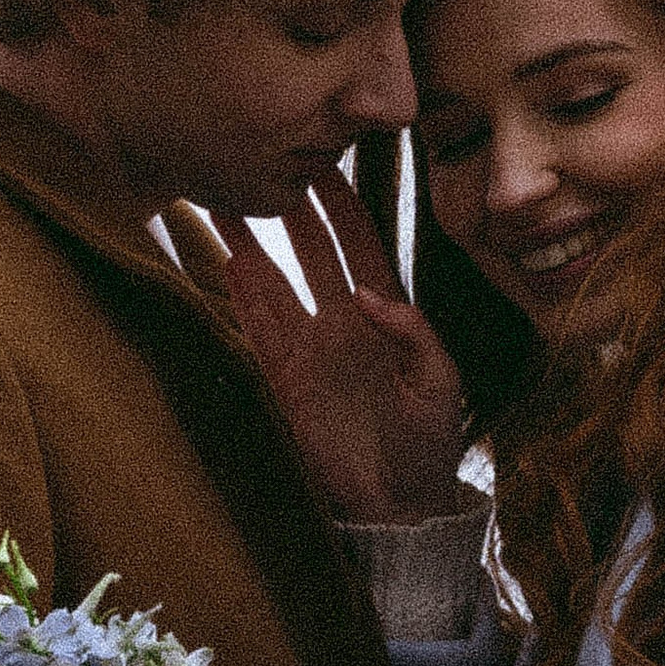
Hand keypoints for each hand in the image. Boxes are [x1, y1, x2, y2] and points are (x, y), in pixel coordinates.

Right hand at [206, 170, 471, 523]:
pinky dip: (241, 294)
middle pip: (312, 250)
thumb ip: (414, 333)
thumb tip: (368, 293)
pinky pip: (258, 328)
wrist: (396, 503)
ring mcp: (310, 347)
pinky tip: (226, 258)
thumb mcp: (439, 383)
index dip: (343, 203)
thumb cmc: (429, 442)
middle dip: (292, 209)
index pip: (362, 243)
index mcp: (388, 315)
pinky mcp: (284, 378)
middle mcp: (343, 320)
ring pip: (275, 281)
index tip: (324, 163)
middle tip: (267, 163)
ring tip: (225, 200)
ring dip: (251, 243)